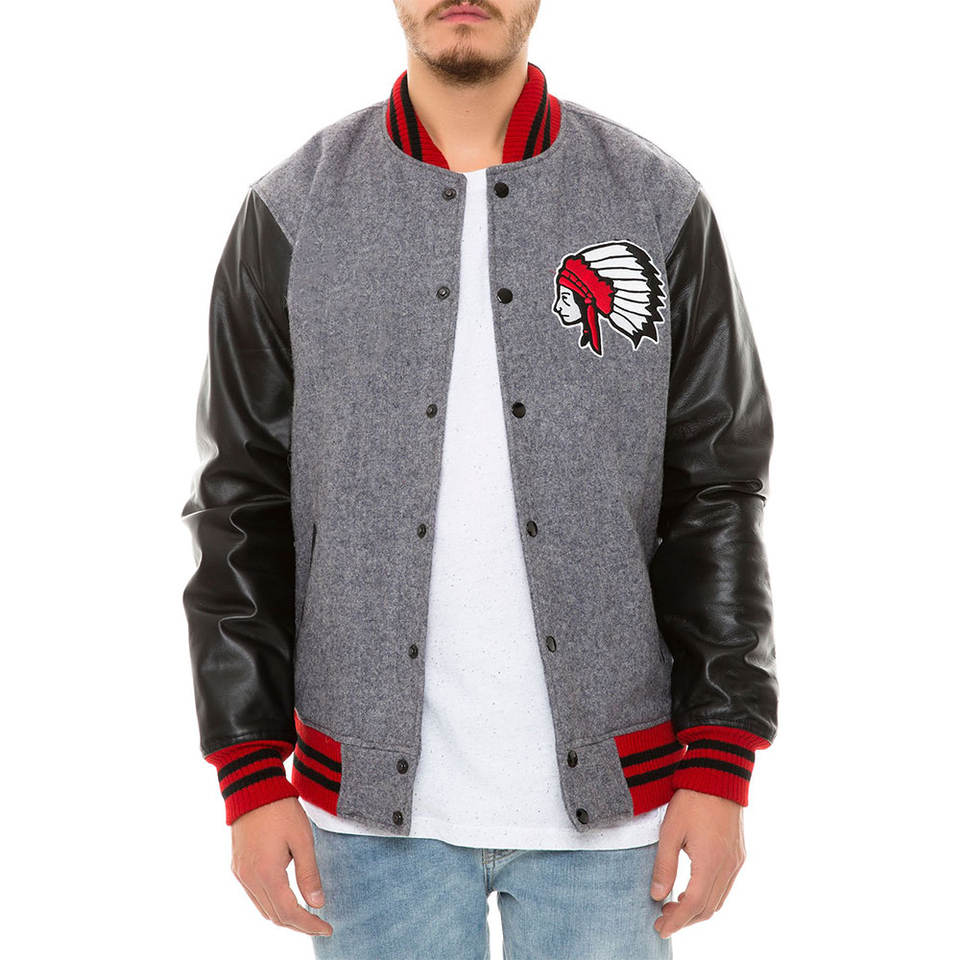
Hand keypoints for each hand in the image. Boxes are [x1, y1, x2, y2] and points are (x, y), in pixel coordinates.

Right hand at [230, 797, 332, 936]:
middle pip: (275, 916)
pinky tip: (286, 898)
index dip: (309, 925)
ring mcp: (241, 874)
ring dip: (285, 916)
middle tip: (320, 924)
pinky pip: (254, 896)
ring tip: (306, 915)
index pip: (289, 913)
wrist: (253, 788)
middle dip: (299, 924)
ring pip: (263, 909)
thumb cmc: (281, 810)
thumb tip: (318, 904)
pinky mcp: (237, 867)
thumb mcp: (303, 840)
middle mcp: (249, 879)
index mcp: (267, 873)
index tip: (327, 928)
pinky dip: (272, 904)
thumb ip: (309, 874)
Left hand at [649, 788, 745, 938]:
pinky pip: (725, 886)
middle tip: (662, 920)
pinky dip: (708, 896)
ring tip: (673, 907)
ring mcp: (736, 861)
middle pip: (708, 908)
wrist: (718, 775)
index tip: (660, 929)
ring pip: (718, 900)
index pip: (693, 904)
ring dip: (697, 910)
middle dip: (685, 919)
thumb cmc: (692, 799)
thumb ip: (664, 865)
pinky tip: (691, 890)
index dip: (676, 921)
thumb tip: (657, 895)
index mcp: (711, 862)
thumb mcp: (670, 831)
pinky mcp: (738, 855)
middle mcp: (728, 866)